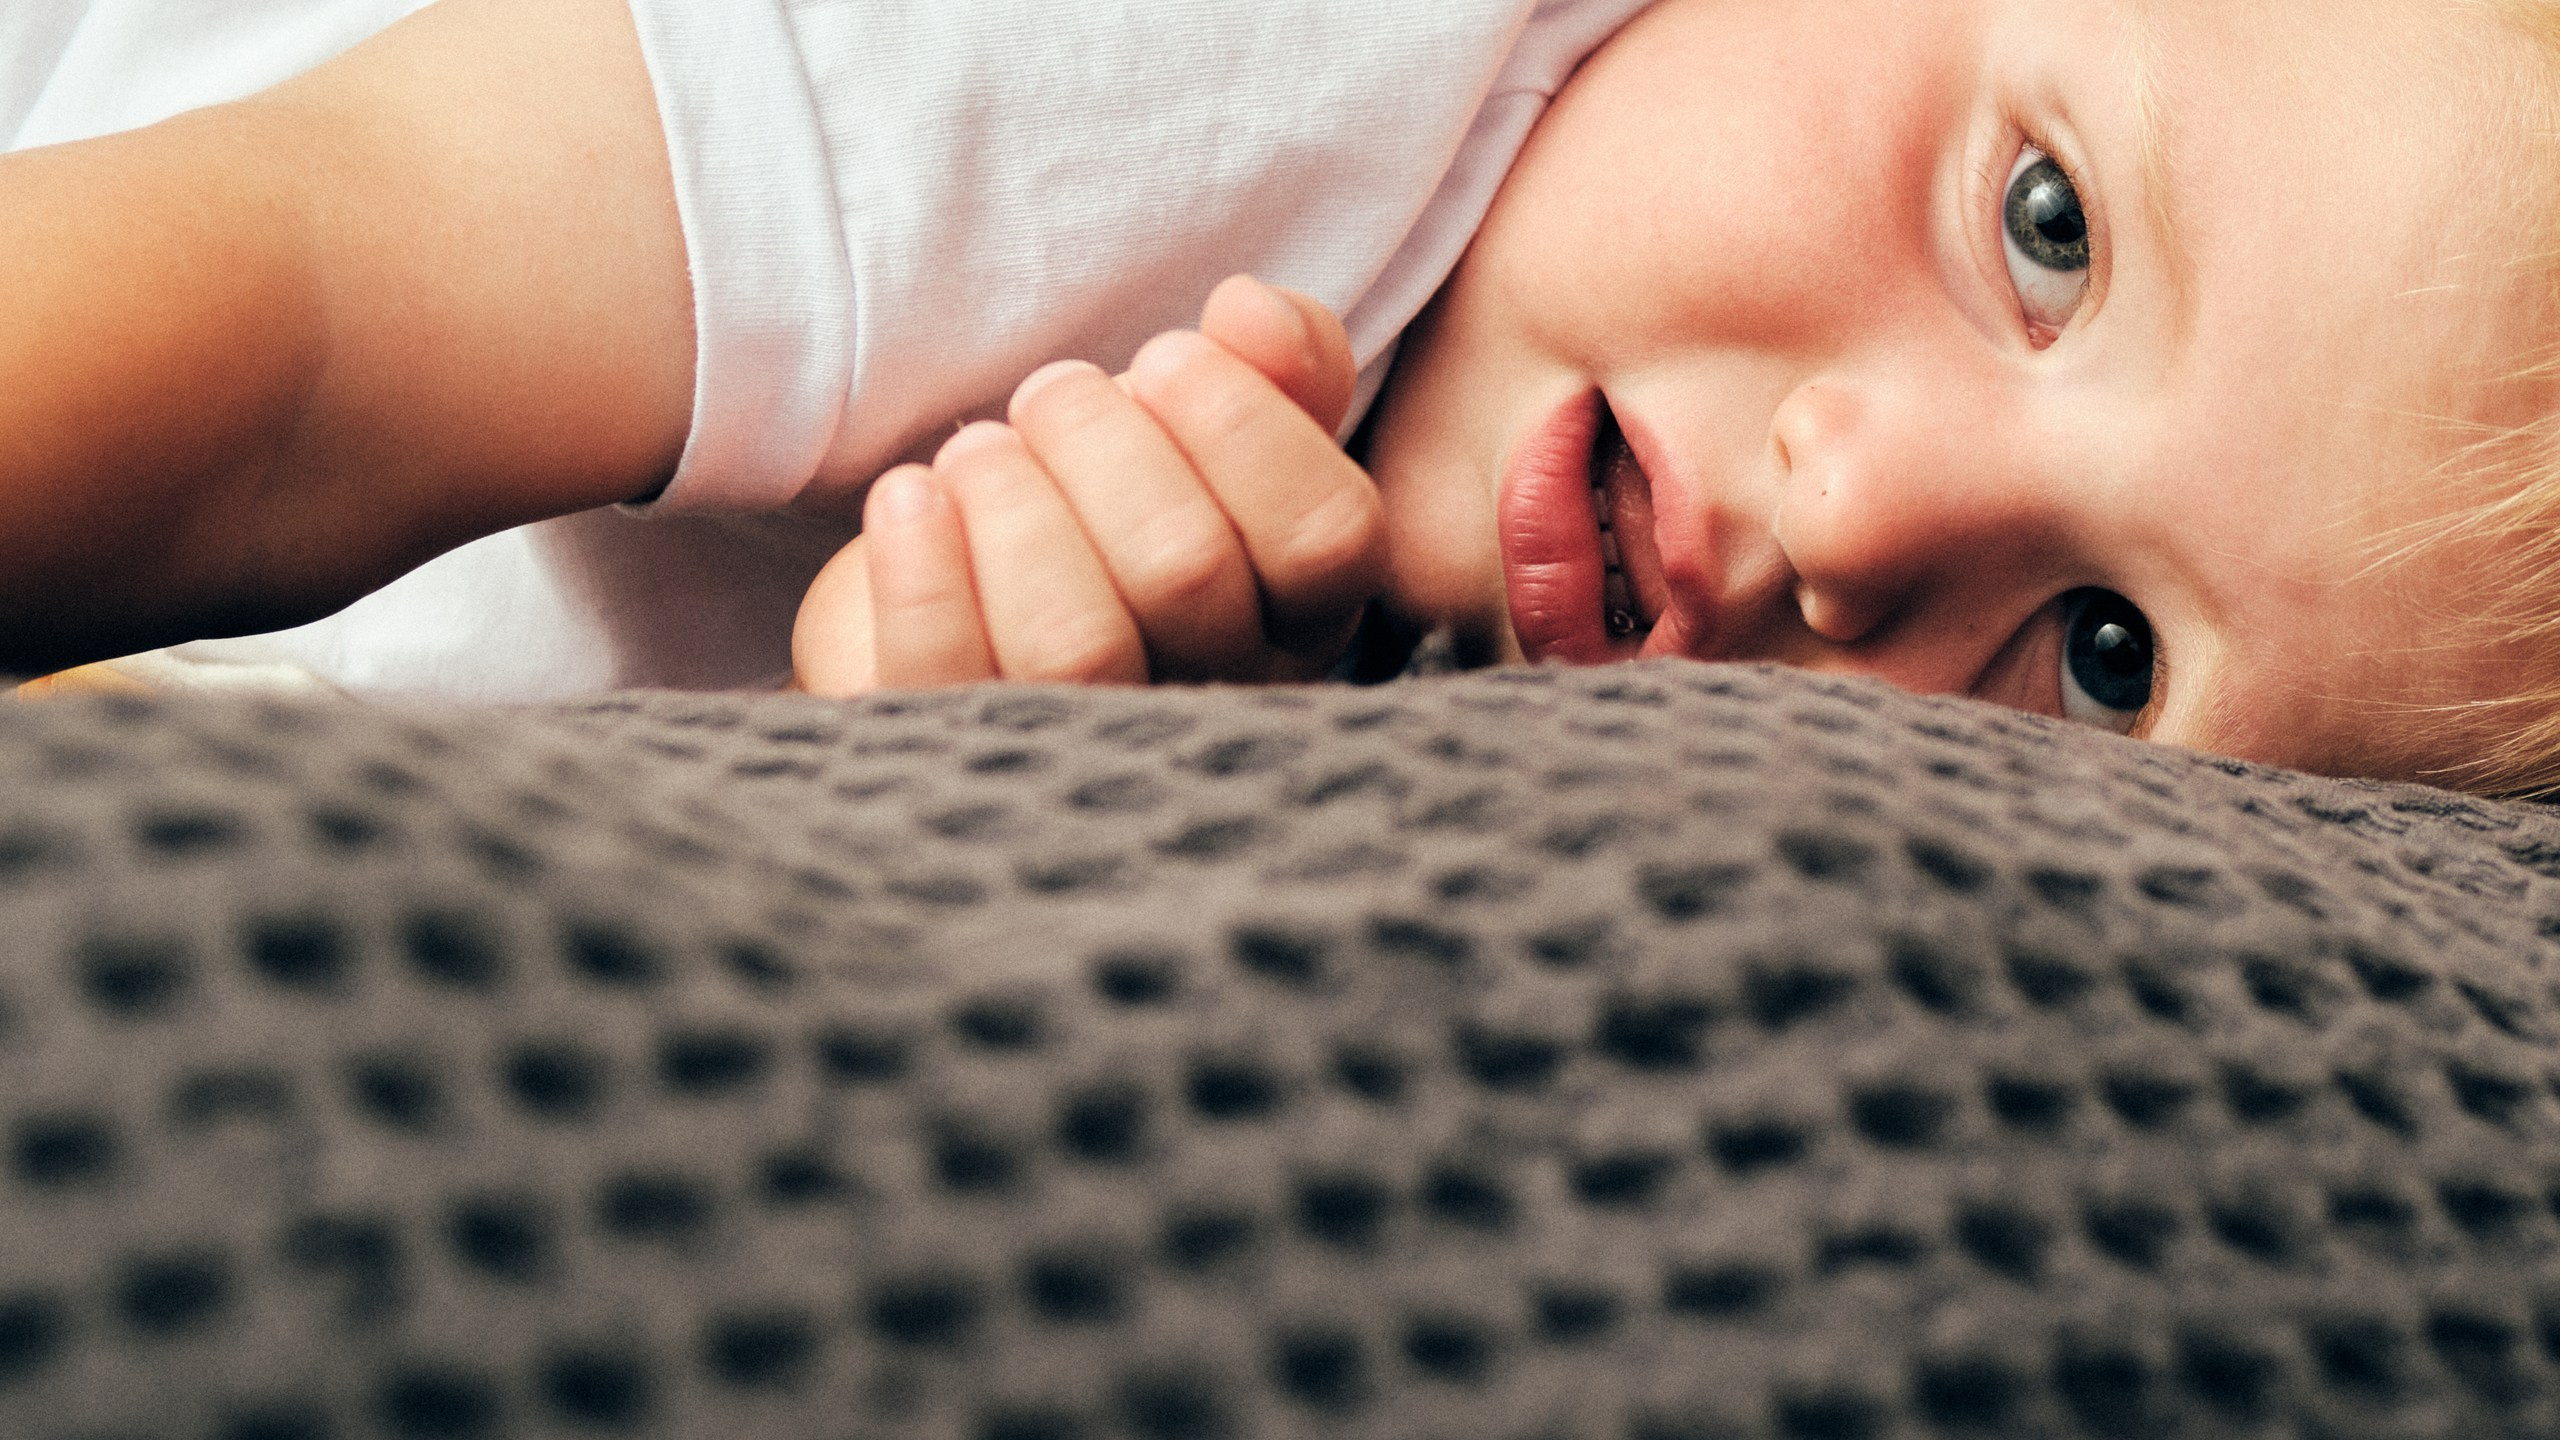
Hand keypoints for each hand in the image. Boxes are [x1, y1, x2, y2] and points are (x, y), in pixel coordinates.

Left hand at [792, 275, 1381, 694]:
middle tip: (1049, 395)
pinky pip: (949, 676)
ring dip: (1013, 503)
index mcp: (1296, 615)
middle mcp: (1212, 697)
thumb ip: (1278, 360)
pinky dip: (923, 569)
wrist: (953, 594)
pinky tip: (910, 499)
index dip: (1244, 424)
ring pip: (1076, 643)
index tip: (1168, 357)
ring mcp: (1088, 747)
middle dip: (1100, 441)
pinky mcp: (961, 753)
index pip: (1327, 535)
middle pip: (1186, 572)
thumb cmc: (1099, 499)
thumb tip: (1252, 312)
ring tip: (978, 451)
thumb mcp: (1204, 424)